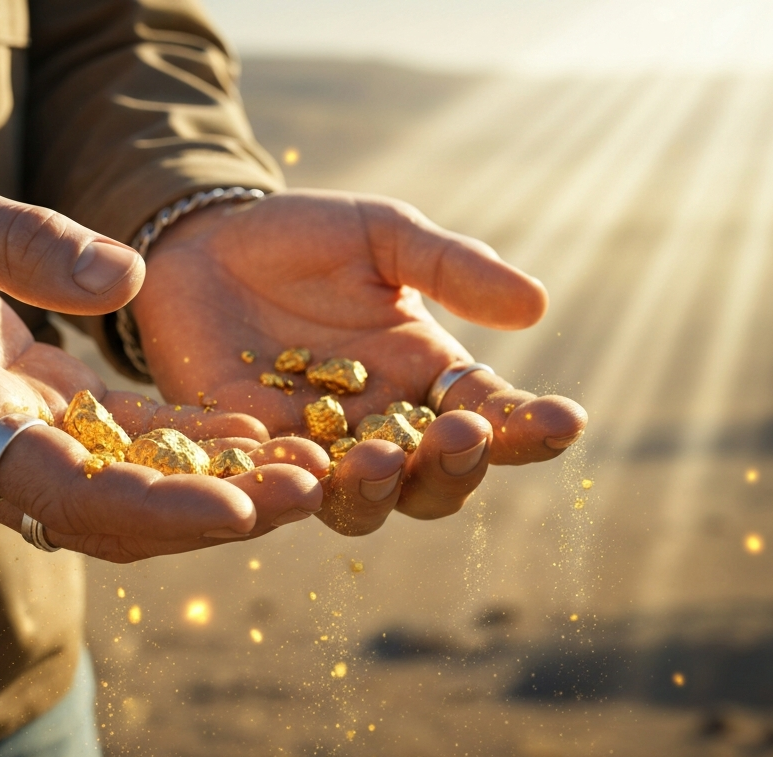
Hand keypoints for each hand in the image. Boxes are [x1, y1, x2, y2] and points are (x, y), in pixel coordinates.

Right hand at [0, 148, 321, 560]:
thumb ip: (22, 243)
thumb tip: (127, 278)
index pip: (54, 487)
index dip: (150, 506)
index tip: (238, 510)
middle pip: (100, 515)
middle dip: (207, 511)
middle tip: (311, 491)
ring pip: (110, 502)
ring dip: (204, 495)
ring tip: (303, 475)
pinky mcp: (14, 431)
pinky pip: (103, 461)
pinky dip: (173, 459)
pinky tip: (244, 440)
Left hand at [130, 189, 587, 534]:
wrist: (206, 243)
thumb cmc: (306, 239)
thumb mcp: (384, 236)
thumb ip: (451, 267)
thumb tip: (536, 305)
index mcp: (428, 380)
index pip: (493, 416)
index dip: (530, 427)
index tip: (566, 419)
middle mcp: (382, 429)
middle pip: (435, 482)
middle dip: (455, 465)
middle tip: (461, 433)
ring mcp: (316, 451)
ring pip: (360, 503)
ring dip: (376, 488)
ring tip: (375, 456)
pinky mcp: (249, 456)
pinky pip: (273, 487)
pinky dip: (287, 484)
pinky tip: (295, 468)